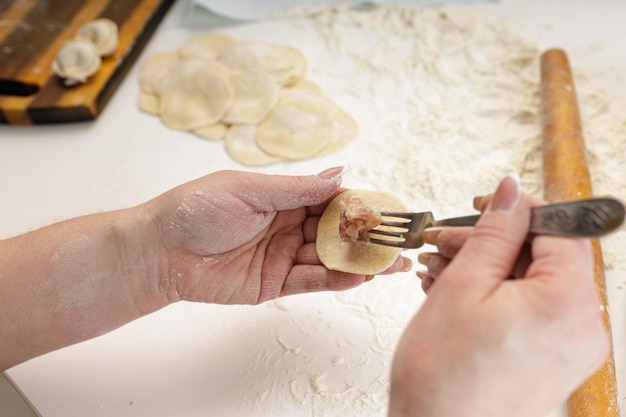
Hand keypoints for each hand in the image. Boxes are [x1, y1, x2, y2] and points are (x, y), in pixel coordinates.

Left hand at [145, 168, 408, 304]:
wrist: (160, 251)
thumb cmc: (196, 209)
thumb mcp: (250, 189)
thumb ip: (297, 188)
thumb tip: (340, 173)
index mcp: (282, 198)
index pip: (328, 201)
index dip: (356, 205)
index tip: (382, 210)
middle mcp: (287, 227)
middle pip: (335, 232)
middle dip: (365, 236)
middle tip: (397, 240)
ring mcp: (283, 256)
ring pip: (328, 259)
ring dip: (359, 261)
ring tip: (390, 262)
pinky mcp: (274, 285)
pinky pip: (311, 282)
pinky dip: (336, 280)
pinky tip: (359, 276)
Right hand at [389, 176, 608, 416]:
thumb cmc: (444, 375)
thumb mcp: (463, 286)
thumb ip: (494, 232)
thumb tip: (512, 191)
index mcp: (568, 303)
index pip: (560, 230)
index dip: (520, 209)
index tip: (484, 204)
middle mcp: (581, 327)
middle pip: (542, 257)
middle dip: (491, 243)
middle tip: (445, 241)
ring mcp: (568, 348)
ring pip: (529, 283)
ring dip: (485, 269)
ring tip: (438, 269)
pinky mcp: (550, 361)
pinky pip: (527, 311)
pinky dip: (493, 296)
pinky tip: (452, 292)